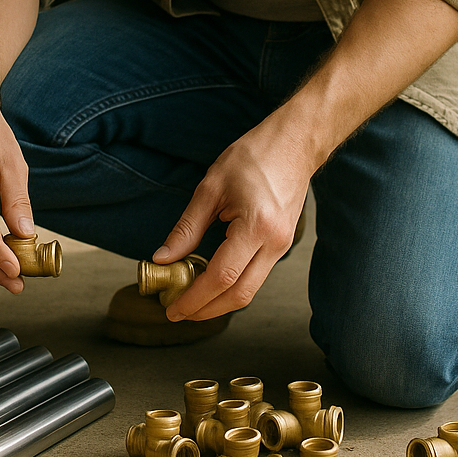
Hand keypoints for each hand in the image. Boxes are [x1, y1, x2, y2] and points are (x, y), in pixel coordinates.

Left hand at [154, 115, 313, 320]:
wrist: (294, 144)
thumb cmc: (253, 157)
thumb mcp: (211, 187)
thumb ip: (187, 228)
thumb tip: (163, 259)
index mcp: (256, 227)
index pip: (221, 277)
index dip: (194, 298)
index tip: (172, 308)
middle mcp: (274, 243)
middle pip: (239, 295)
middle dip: (206, 310)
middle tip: (178, 312)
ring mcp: (282, 246)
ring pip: (249, 290)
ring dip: (218, 301)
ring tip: (189, 299)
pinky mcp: (282, 244)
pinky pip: (255, 276)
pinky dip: (231, 285)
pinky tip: (209, 280)